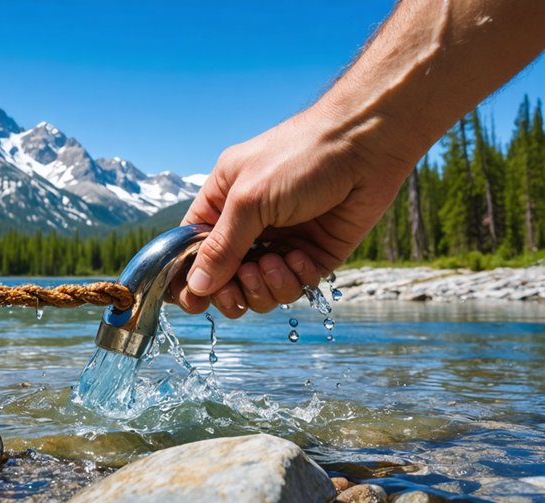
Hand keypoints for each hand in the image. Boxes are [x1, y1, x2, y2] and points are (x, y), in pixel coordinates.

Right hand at [172, 104, 411, 317]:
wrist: (367, 145)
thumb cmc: (301, 156)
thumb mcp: (250, 200)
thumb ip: (221, 247)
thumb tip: (195, 287)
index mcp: (221, 204)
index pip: (192, 251)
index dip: (189, 280)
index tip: (195, 302)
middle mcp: (248, 227)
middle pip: (223, 281)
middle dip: (231, 290)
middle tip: (241, 282)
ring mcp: (280, 242)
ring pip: (259, 291)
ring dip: (266, 286)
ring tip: (276, 262)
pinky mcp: (312, 254)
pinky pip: (294, 287)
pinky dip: (295, 278)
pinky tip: (303, 255)